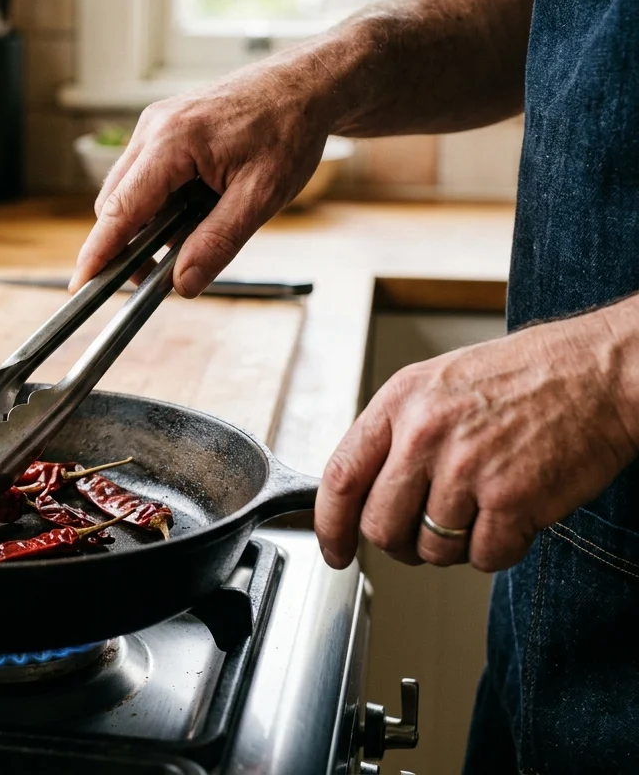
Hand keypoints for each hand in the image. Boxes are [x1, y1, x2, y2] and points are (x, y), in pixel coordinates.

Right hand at [69, 55, 337, 297]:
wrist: (306, 84)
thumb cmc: (289, 130)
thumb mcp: (262, 195)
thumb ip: (218, 241)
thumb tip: (183, 284)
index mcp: (172, 141)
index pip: (121, 209)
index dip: (98, 252)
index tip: (80, 285)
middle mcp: (153, 129)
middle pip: (115, 203)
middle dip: (126, 244)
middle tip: (157, 276)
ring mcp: (155, 125)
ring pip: (127, 190)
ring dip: (145, 223)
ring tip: (190, 237)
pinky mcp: (164, 128)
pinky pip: (144, 175)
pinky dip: (157, 203)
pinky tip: (193, 209)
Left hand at [315, 307, 638, 571]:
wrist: (599, 372)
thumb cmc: (523, 376)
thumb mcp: (436, 384)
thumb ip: (396, 432)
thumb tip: (365, 487)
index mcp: (399, 402)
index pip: (341, 477)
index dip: (330, 525)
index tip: (334, 550)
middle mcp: (425, 434)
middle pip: (380, 526)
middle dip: (398, 543)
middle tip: (422, 535)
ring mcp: (466, 468)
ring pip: (432, 549)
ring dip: (454, 546)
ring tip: (481, 510)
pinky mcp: (511, 499)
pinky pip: (483, 557)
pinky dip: (497, 549)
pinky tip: (512, 515)